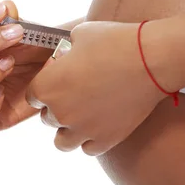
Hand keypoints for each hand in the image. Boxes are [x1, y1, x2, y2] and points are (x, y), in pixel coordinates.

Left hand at [25, 20, 165, 155]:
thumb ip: (64, 51)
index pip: (33, 96)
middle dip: (58, 107)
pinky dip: (90, 140)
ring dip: (69, 130)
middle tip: (77, 94)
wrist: (151, 60)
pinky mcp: (106, 139)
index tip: (59, 81)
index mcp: (47, 86)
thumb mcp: (79, 35)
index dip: (46, 87)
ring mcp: (82, 129)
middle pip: (47, 118)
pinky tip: (100, 125)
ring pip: (63, 142)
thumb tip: (65, 57)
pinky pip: (88, 149)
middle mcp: (60, 112)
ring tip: (83, 116)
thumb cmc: (115, 41)